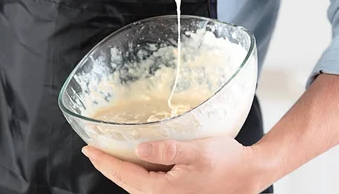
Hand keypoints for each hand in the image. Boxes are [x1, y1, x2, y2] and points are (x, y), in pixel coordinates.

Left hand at [82, 137, 264, 193]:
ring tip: (107, 155)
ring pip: (136, 185)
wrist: (249, 174)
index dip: (105, 162)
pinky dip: (135, 173)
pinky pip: (148, 185)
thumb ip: (166, 150)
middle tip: (91, 151)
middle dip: (108, 166)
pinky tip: (134, 162)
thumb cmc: (226, 162)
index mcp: (164, 189)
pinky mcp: (177, 192)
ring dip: (120, 171)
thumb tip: (138, 149)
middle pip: (126, 182)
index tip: (88, 149)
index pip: (124, 175)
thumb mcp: (196, 151)